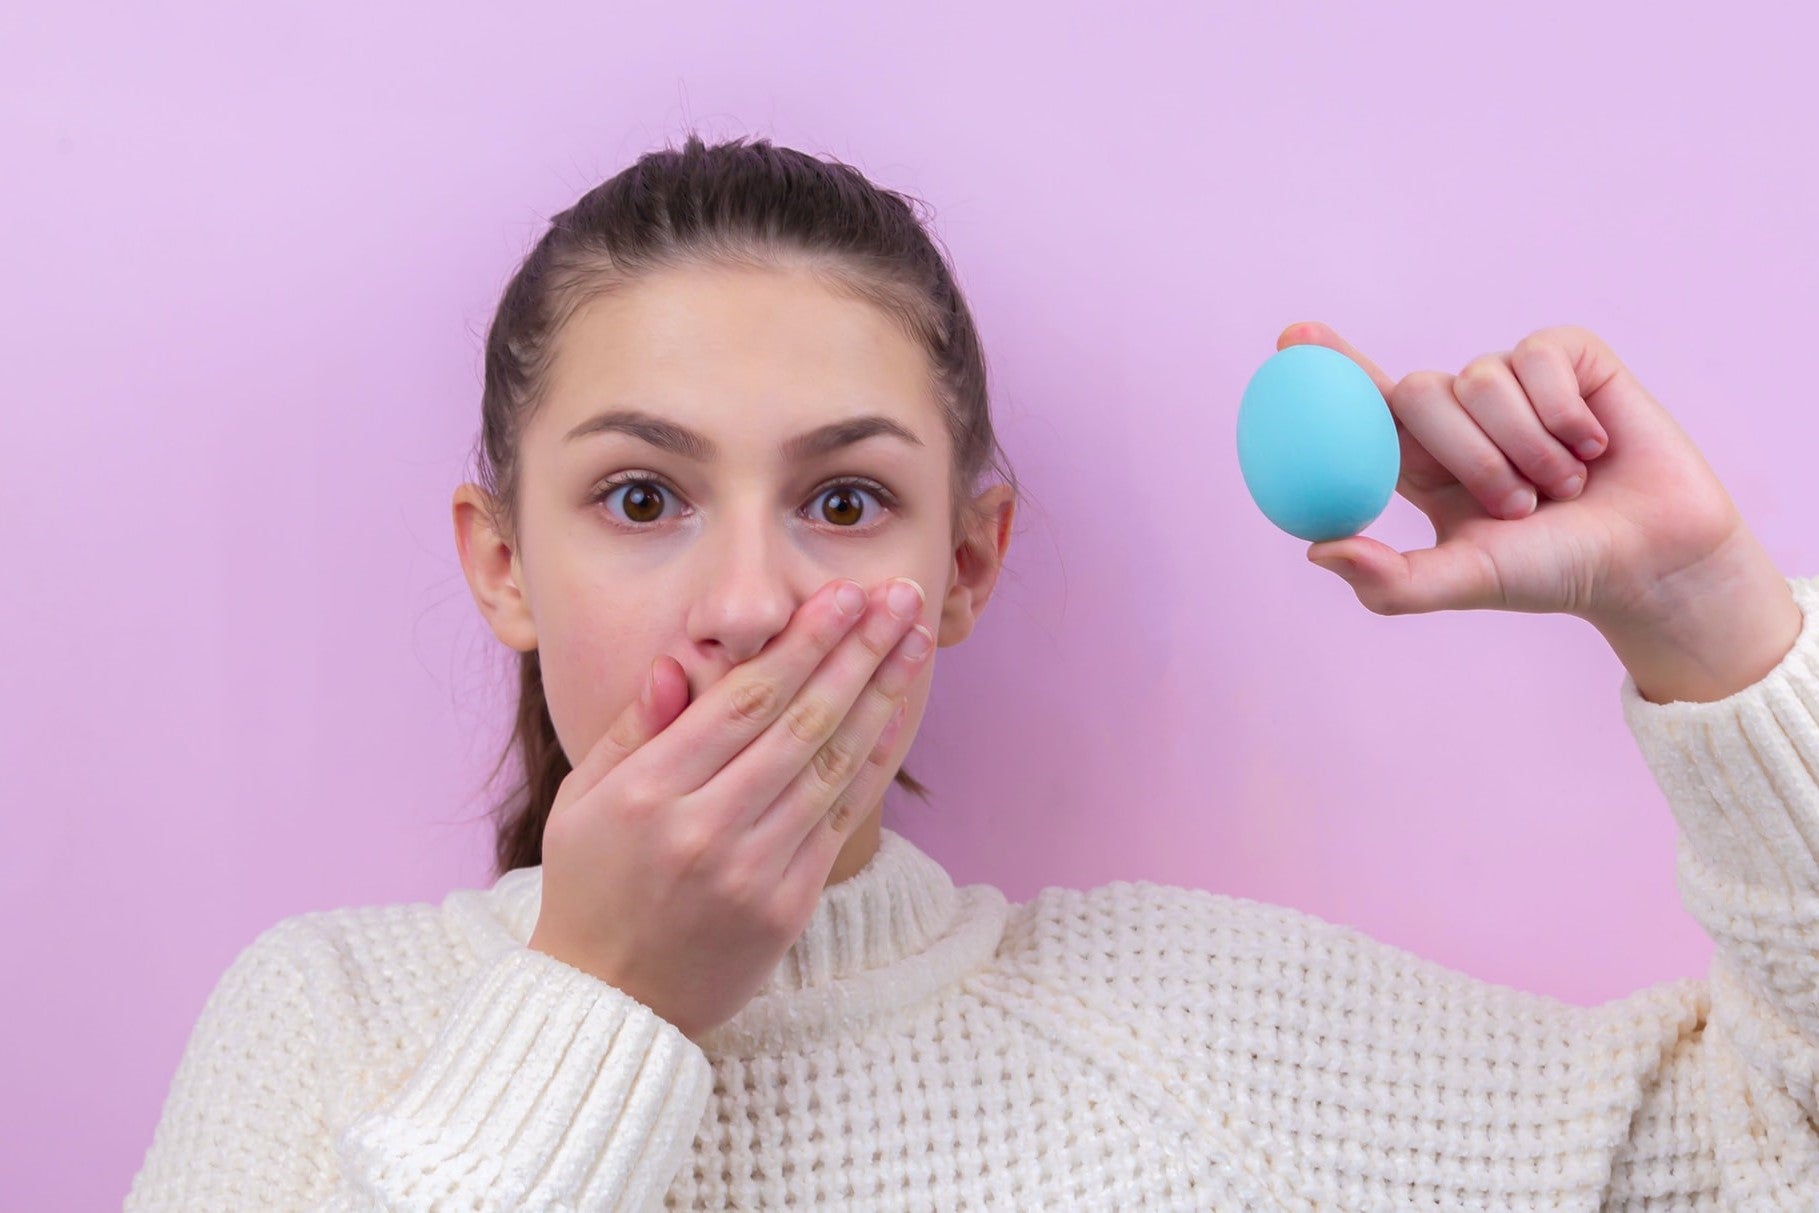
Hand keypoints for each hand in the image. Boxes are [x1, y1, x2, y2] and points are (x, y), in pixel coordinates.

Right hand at [527, 576, 932, 1041]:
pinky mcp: (787, 905)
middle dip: (856, 650)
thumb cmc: (591, 885)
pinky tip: (897, 712)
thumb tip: (674, 663)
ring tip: (913, 637)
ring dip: (880, 692)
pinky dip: (874, 760)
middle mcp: (705, 829)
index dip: (801, 643)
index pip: (742, 701)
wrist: (613, 1002)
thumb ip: (631, 730)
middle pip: (800, 722)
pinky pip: (841, 816)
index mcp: (648, 794)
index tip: (842, 595)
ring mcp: (752, 871)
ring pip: (831, 764)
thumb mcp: (581, 801)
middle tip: (896, 595)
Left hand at [1281, 322, 1750, 631]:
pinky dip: (1564, 415)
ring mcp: (1514, 381)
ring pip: (1481, 380)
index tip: (1290, 338)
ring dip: (1526, 447)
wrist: (1649, 560)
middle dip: (1469, 457)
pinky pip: (1538, 359)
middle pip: (1417, 392)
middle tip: (1518, 505)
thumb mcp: (1466, 580)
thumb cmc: (1555, 572)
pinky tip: (1595, 445)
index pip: (1363, 401)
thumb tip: (1317, 549)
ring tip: (1563, 485)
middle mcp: (1460, 414)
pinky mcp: (1569, 357)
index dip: (1327, 363)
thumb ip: (1392, 579)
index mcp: (1421, 461)